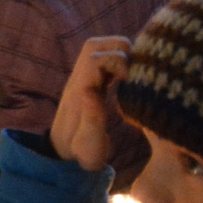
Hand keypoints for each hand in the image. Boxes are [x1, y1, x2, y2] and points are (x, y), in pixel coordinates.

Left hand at [49, 37, 131, 171]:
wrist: (64, 157)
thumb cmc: (80, 154)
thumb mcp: (89, 145)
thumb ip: (92, 120)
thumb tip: (89, 91)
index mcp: (78, 91)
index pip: (94, 58)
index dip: (117, 61)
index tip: (131, 80)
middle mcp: (79, 80)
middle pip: (94, 45)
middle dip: (119, 49)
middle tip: (137, 72)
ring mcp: (84, 80)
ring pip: (99, 49)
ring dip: (120, 54)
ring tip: (137, 75)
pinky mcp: (92, 84)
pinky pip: (104, 62)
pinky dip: (120, 63)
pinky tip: (132, 80)